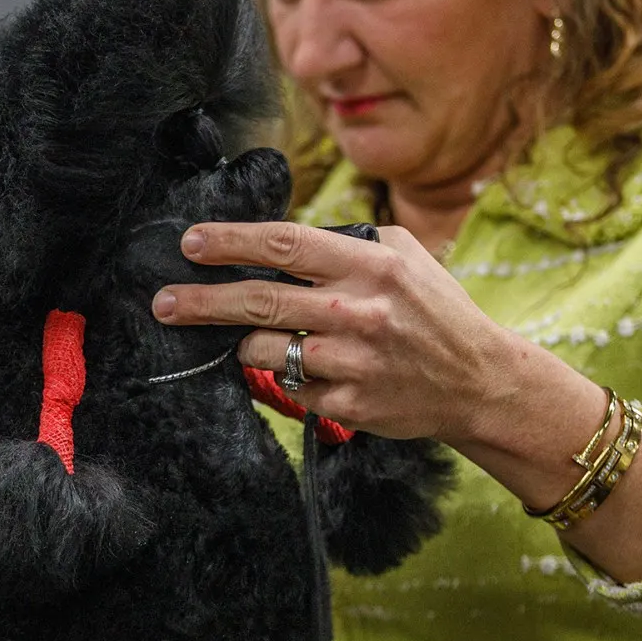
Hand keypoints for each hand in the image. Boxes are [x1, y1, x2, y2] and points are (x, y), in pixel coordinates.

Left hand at [152, 219, 641, 583]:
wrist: (479, 381)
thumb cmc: (436, 312)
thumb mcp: (406, 258)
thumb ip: (350, 241)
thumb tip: (283, 237)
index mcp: (370, 266)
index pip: (284, 244)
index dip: (230, 241)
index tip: (191, 242)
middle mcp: (357, 312)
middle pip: (259, 300)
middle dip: (200, 301)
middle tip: (162, 301)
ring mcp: (351, 362)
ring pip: (263, 350)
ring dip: (239, 344)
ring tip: (233, 339)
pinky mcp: (347, 403)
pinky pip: (289, 388)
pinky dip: (283, 379)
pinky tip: (298, 371)